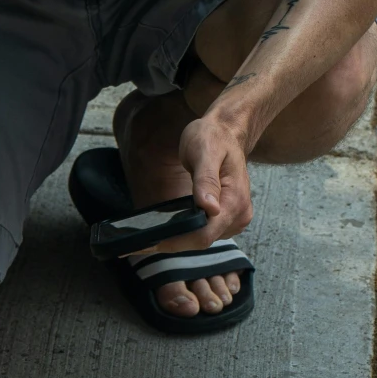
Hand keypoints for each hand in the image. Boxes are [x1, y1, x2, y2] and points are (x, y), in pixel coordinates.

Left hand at [131, 108, 253, 258]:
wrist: (225, 133)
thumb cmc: (213, 138)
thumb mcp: (205, 151)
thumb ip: (207, 180)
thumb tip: (209, 208)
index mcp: (235, 201)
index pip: (204, 234)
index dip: (176, 242)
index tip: (149, 244)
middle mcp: (239, 215)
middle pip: (202, 240)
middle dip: (171, 243)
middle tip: (137, 245)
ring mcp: (234, 219)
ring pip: (202, 239)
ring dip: (177, 240)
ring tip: (148, 238)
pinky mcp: (226, 218)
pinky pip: (204, 231)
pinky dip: (185, 232)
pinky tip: (166, 230)